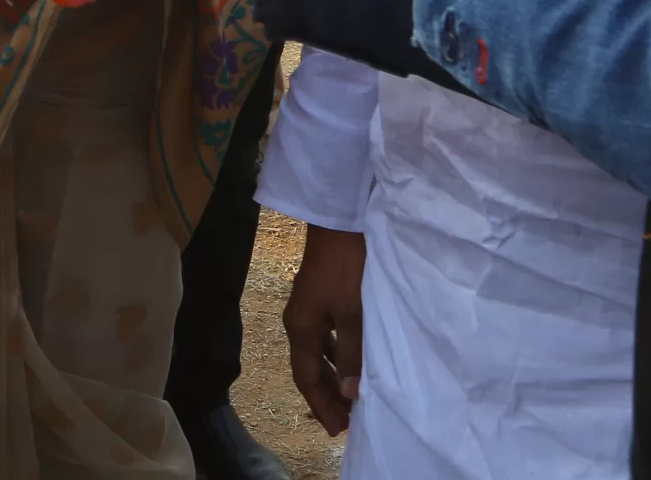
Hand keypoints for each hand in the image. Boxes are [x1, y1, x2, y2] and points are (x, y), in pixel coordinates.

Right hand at [284, 225, 366, 434]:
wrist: (339, 221)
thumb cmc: (346, 267)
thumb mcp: (352, 312)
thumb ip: (351, 353)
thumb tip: (351, 393)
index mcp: (301, 328)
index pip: (306, 378)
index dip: (321, 404)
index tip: (338, 429)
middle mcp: (298, 322)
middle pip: (309, 368)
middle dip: (326, 395)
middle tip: (346, 422)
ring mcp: (307, 309)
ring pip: (316, 354)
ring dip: (331, 377)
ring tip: (349, 398)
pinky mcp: (319, 299)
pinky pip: (324, 339)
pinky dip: (335, 356)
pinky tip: (348, 360)